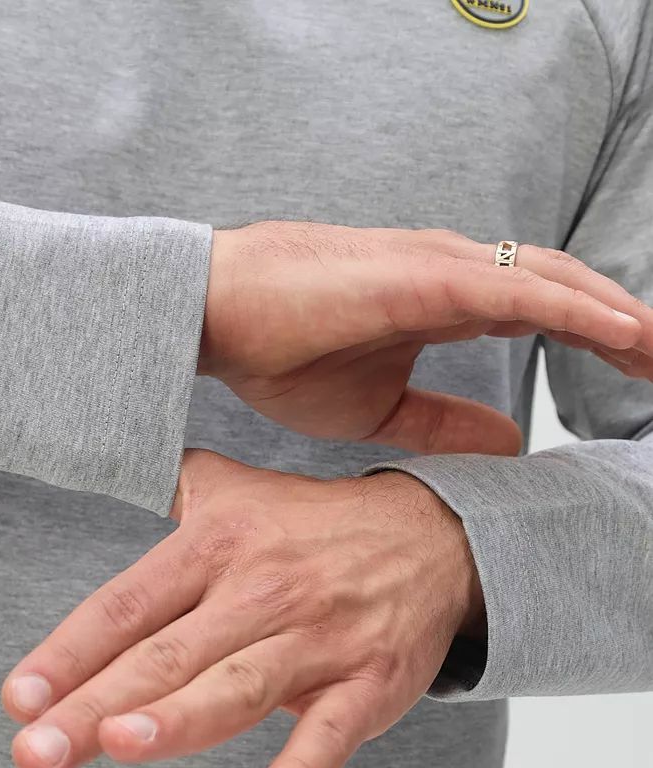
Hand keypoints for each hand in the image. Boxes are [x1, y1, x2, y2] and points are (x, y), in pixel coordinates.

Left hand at [2, 449, 484, 767]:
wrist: (437, 537)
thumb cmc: (312, 526)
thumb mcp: (235, 491)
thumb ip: (167, 487)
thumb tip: (98, 453)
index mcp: (214, 546)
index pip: (127, 605)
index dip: (69, 651)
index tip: (18, 697)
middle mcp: (260, 590)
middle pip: (166, 655)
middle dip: (95, 706)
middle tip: (35, 753)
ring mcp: (317, 639)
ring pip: (238, 687)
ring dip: (179, 721)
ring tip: (120, 747)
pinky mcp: (370, 682)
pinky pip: (332, 732)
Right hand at [200, 222, 652, 453]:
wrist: (214, 315)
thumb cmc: (278, 351)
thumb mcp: (381, 411)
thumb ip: (447, 421)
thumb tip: (509, 445)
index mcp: (445, 301)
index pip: (544, 308)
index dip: (598, 333)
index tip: (641, 368)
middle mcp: (455, 273)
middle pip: (564, 290)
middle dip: (625, 324)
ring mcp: (442, 266)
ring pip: (556, 282)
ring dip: (619, 313)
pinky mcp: (425, 274)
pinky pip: (520, 289)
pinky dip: (579, 308)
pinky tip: (623, 331)